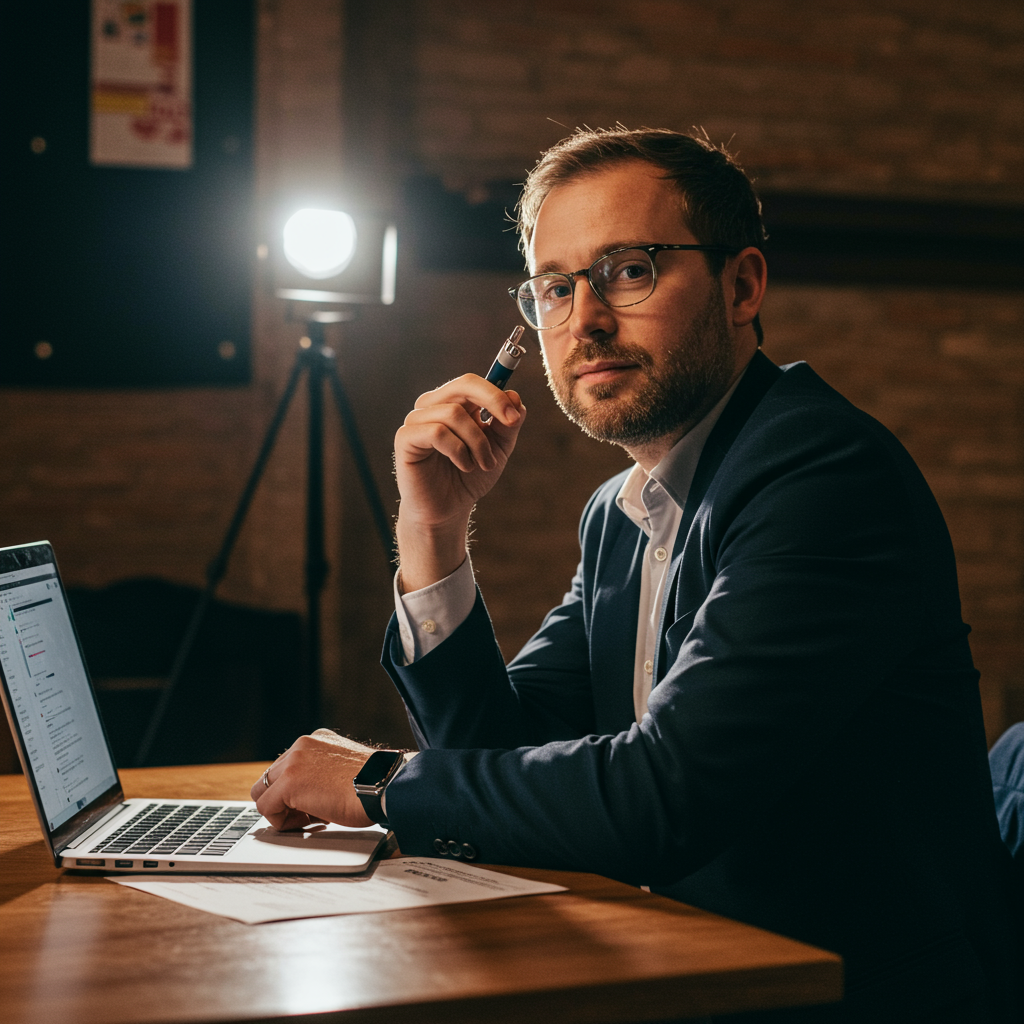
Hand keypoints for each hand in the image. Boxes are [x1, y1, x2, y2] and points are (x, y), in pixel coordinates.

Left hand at [250, 729, 374, 830]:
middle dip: (285, 800)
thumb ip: (323, 771)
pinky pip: (266, 808)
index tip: (314, 804)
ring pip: (264, 792)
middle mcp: (301, 745)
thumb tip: (311, 793)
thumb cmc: (375, 782)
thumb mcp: (345, 767)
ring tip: (309, 819)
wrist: (385, 784)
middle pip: (271, 777)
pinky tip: (307, 822)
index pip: (288, 766)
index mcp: (317, 739)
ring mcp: (293, 762)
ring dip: (282, 810)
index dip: (297, 791)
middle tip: (309, 814)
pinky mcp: (288, 783)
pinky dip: (282, 822)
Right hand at [394, 374, 525, 589]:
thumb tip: (515, 396)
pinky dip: (458, 450)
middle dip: (492, 401)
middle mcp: (432, 406)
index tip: (514, 418)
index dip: (497, 394)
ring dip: (477, 441)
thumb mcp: (498, 449)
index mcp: (453, 403)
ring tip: (482, 463)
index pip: (473, 383)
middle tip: (509, 423)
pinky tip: (464, 466)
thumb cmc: (469, 477)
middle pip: (463, 385)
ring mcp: (416, 420)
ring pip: (454, 413)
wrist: (447, 510)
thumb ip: (508, 424)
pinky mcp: (405, 438)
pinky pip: (437, 431)